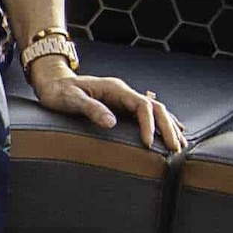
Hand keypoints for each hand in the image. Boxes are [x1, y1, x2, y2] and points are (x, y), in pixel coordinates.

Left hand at [30, 54, 182, 156]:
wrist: (52, 83)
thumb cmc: (59, 92)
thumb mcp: (71, 100)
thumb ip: (91, 109)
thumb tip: (111, 123)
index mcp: (116, 89)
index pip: (142, 106)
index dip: (149, 125)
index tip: (148, 144)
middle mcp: (124, 92)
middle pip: (156, 108)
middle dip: (168, 128)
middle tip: (176, 149)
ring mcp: (124, 99)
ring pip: (156, 111)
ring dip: (169, 127)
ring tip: (180, 146)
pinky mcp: (122, 107)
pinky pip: (148, 114)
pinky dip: (162, 123)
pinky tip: (173, 131)